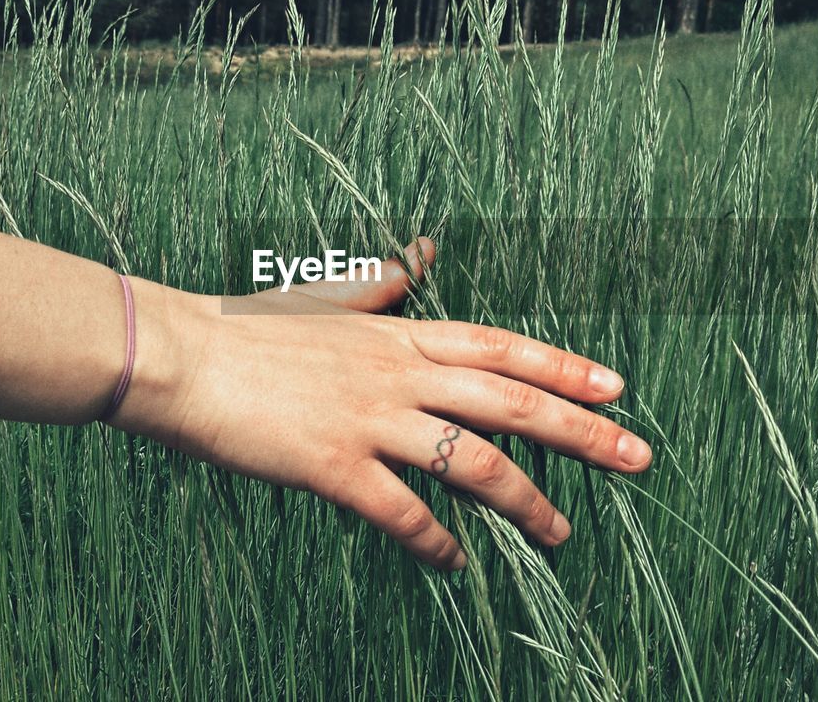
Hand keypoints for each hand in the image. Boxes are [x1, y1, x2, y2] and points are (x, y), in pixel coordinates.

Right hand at [111, 238, 651, 571]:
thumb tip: (421, 253)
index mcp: (398, 335)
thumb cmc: (247, 329)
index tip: (617, 387)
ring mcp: (369, 419)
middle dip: (582, 432)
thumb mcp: (325, 300)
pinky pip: (402, 511)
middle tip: (639, 457)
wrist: (178, 355)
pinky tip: (457, 564)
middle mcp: (397, 374)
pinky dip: (436, 541)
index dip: (564, 367)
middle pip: (510, 402)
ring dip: (526, 501)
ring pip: (472, 462)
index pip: (501, 347)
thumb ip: (382, 285)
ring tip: (561, 532)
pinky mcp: (332, 465)